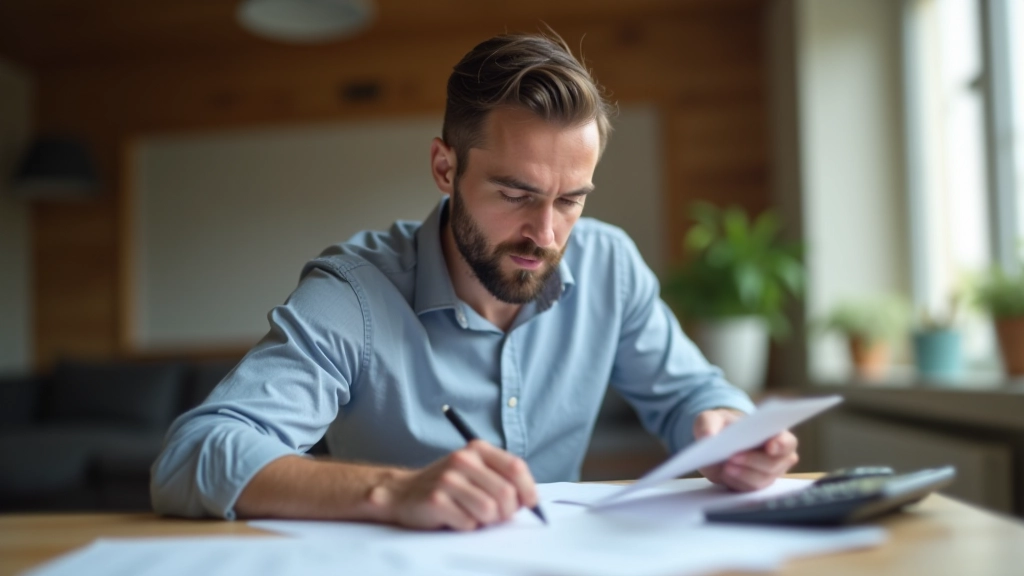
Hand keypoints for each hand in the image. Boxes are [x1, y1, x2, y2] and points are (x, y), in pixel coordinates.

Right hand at [369, 440, 537, 530]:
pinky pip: (469, 523)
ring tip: (473, 515)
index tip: (528, 504)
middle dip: (507, 512)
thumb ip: (502, 478)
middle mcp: (463, 459)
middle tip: (496, 516)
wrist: (403, 492)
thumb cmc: (449, 485)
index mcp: (477, 449)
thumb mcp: (476, 471)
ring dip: (486, 521)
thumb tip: (532, 501)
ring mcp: (448, 479)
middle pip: (506, 493)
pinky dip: (467, 526)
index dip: (528, 490)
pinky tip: (455, 517)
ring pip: (489, 511)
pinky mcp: (436, 500)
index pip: (516, 467)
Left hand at [693, 408, 798, 490]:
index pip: (787, 442)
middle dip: (754, 461)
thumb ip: (708, 423)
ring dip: (744, 474)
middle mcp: (776, 457)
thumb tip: (708, 437)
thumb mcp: (710, 418)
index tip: (770, 446)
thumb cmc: (721, 426)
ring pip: (762, 480)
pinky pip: (750, 489)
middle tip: (733, 456)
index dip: (782, 445)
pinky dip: (737, 482)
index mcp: (773, 434)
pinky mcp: (754, 486)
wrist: (715, 443)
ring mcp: (767, 474)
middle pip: (774, 464)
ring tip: (726, 467)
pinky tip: (725, 475)